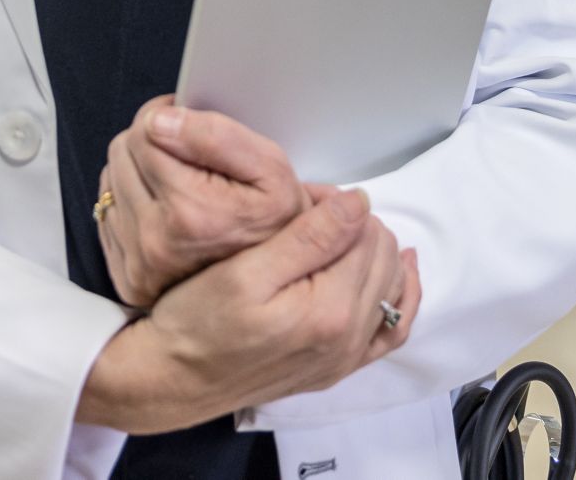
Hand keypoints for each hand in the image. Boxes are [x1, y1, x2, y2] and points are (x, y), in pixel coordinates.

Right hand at [78, 190, 421, 435]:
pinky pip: (392, 331)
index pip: (366, 235)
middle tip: (311, 210)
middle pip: (383, 259)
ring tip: (341, 230)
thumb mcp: (245, 271)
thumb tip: (359, 202)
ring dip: (375, 252)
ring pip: (393, 289)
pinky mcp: (338, 368)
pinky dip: (401, 296)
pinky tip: (399, 271)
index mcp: (331, 311)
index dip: (339, 205)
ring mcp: (347, 359)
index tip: (303, 196)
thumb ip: (308, 237)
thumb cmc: (198, 321)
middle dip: (356, 225)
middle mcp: (351, 340)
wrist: (174, 380)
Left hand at [97, 97, 307, 308]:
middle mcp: (155, 243)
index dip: (165, 117)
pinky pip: (106, 217)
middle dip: (149, 142)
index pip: (143, 134)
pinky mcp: (128, 280)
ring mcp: (138, 266)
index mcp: (189, 212)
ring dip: (137, 170)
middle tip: (183, 148)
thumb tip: (157, 121)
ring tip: (177, 178)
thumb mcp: (271, 168)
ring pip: (110, 182)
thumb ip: (216, 136)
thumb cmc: (281, 220)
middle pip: (120, 155)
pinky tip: (163, 206)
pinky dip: (129, 203)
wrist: (280, 281)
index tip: (187, 121)